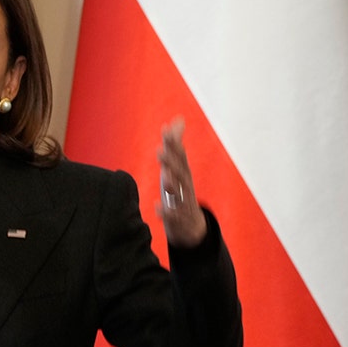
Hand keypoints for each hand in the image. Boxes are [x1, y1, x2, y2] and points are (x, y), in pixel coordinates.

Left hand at [156, 117, 206, 247]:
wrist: (191, 226)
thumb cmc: (179, 192)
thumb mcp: (177, 168)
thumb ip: (175, 145)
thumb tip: (177, 120)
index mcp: (183, 173)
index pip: (180, 156)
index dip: (173, 143)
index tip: (166, 129)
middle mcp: (185, 186)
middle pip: (180, 172)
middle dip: (171, 161)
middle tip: (160, 150)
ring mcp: (183, 202)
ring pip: (179, 192)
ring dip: (172, 183)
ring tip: (164, 176)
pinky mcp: (178, 219)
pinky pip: (172, 215)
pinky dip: (165, 212)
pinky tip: (156, 207)